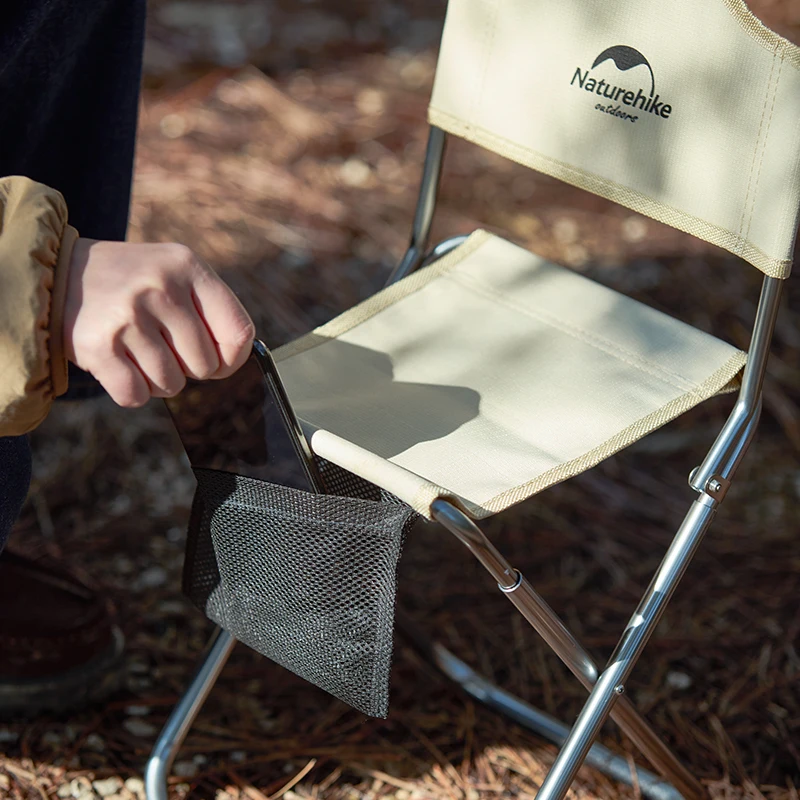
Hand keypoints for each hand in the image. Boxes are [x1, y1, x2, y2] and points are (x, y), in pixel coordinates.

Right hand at [63, 239, 254, 406]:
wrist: (59, 274)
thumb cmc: (134, 284)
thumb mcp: (176, 274)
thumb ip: (213, 311)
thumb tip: (232, 363)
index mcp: (187, 267)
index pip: (239, 333)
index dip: (232, 359)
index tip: (218, 360)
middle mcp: (159, 287)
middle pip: (205, 366)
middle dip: (187, 367)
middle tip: (160, 343)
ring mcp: (128, 316)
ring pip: (171, 386)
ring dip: (157, 379)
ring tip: (137, 348)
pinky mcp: (98, 345)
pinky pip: (136, 396)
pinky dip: (131, 390)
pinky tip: (119, 362)